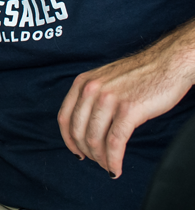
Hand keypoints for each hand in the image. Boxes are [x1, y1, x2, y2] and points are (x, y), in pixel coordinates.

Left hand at [58, 22, 194, 177]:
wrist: (166, 63)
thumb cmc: (139, 74)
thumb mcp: (104, 81)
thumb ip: (92, 97)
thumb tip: (86, 126)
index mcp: (82, 82)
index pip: (64, 117)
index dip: (68, 139)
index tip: (76, 152)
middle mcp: (91, 89)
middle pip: (78, 131)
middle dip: (86, 152)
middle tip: (97, 162)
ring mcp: (108, 99)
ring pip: (95, 139)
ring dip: (101, 159)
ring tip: (109, 167)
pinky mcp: (128, 110)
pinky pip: (115, 142)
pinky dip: (114, 160)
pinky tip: (116, 168)